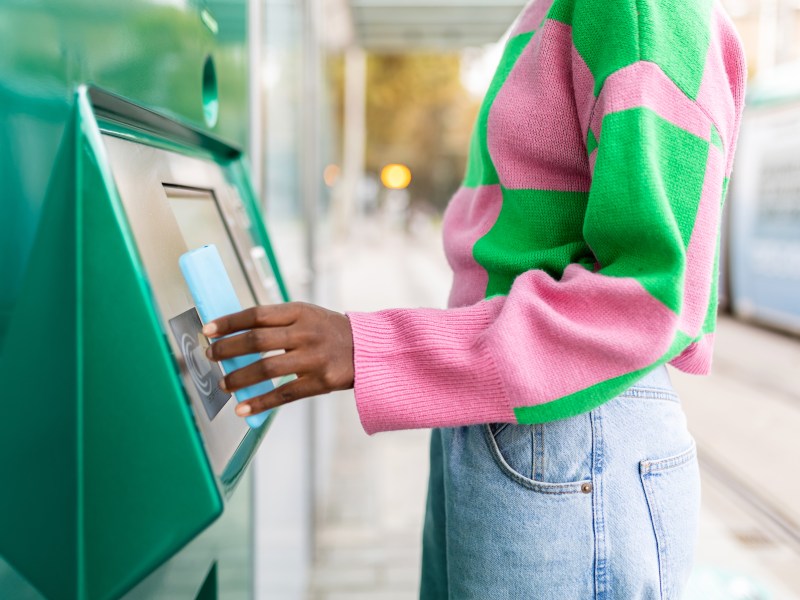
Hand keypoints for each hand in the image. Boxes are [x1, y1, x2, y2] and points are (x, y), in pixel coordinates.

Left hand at [202, 302, 353, 416]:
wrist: (368, 349)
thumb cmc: (329, 331)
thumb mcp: (307, 315)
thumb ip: (277, 322)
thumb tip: (234, 334)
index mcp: (299, 312)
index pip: (256, 314)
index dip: (229, 322)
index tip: (207, 329)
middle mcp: (306, 333)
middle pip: (257, 341)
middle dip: (227, 349)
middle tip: (210, 355)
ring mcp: (313, 358)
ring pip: (266, 368)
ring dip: (239, 378)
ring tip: (223, 383)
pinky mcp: (320, 382)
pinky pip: (283, 394)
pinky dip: (260, 402)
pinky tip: (243, 409)